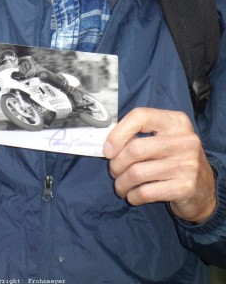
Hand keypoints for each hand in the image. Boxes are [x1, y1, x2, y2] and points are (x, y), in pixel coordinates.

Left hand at [103, 107, 215, 223]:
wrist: (204, 189)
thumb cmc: (174, 159)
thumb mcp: (163, 139)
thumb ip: (139, 135)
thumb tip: (108, 147)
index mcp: (176, 121)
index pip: (140, 116)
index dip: (118, 133)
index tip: (108, 150)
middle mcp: (184, 140)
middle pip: (135, 148)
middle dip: (117, 164)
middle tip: (114, 171)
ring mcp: (187, 164)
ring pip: (137, 173)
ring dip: (121, 183)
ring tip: (121, 186)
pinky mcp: (185, 187)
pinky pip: (146, 192)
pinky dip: (133, 196)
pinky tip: (133, 196)